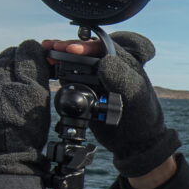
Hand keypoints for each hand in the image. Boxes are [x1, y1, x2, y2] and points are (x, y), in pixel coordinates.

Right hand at [43, 32, 178, 177]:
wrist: (133, 143)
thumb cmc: (142, 119)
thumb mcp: (135, 97)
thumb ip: (122, 78)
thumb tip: (105, 61)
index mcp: (126, 63)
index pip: (104, 47)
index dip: (87, 46)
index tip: (71, 50)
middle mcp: (112, 67)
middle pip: (88, 50)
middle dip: (69, 47)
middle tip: (52, 47)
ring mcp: (98, 78)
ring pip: (78, 61)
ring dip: (62, 55)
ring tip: (47, 52)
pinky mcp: (88, 89)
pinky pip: (73, 76)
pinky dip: (60, 70)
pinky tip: (49, 66)